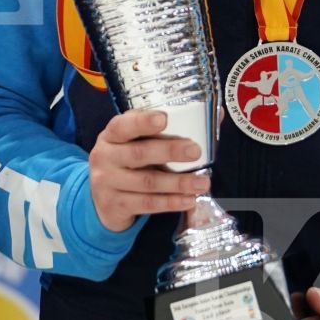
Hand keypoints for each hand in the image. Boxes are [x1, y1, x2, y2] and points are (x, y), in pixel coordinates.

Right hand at [87, 110, 209, 232]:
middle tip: (195, 151)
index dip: (142, 122)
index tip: (164, 119)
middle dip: (170, 151)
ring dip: (178, 183)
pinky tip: (189, 200)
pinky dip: (171, 203)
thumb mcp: (137, 142)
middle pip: (139, 153)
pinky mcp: (115, 206)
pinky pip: (147, 204)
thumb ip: (167, 129)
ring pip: (147, 182)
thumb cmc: (129, 162)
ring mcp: (107, 183)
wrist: (103, 200)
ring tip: (203, 182)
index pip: (122, 125)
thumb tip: (216, 114)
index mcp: (111, 135)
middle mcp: (104, 157)